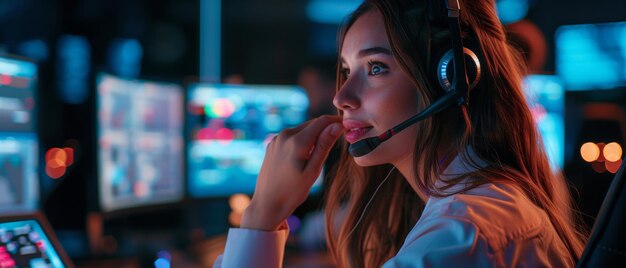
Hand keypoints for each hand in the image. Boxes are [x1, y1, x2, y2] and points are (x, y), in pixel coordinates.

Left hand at [241, 115, 342, 230]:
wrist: (267, 204)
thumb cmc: (292, 192)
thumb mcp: (313, 171)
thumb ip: (324, 146)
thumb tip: (337, 126)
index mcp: (296, 141)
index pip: (322, 121)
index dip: (336, 122)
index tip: (346, 128)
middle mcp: (285, 135)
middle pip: (312, 124)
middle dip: (325, 129)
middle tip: (336, 144)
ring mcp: (277, 139)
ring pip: (302, 129)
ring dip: (314, 135)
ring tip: (317, 156)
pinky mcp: (272, 144)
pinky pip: (292, 136)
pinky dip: (302, 140)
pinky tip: (304, 157)